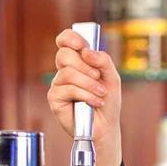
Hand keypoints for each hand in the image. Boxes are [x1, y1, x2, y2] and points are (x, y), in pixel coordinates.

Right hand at [47, 28, 122, 165]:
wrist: (106, 127)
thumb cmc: (107, 102)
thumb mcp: (111, 78)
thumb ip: (103, 60)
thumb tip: (87, 51)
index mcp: (77, 62)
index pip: (65, 41)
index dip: (70, 38)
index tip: (83, 45)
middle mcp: (65, 71)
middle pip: (64, 54)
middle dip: (85, 65)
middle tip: (98, 76)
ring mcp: (58, 85)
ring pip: (67, 72)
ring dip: (89, 83)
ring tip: (100, 94)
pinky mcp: (55, 99)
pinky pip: (67, 89)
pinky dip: (85, 94)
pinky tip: (95, 102)